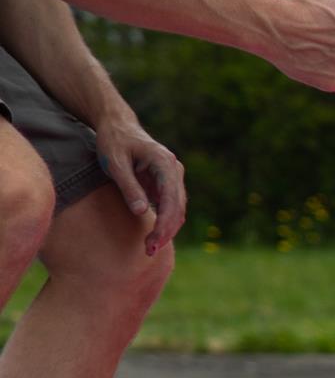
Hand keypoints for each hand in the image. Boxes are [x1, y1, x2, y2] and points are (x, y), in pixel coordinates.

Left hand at [93, 115, 183, 255]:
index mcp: (165, 163)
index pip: (172, 199)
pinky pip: (170, 207)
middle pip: (178, 207)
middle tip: (149, 252)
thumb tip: (142, 212)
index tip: (151, 242)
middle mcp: (174, 170)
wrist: (117, 126)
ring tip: (149, 248)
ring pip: (178, 209)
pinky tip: (153, 237)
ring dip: (167, 230)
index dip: (164, 223)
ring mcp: (172, 177)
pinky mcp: (165, 184)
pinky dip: (165, 223)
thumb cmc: (113, 142)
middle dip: (166, 231)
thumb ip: (129, 187)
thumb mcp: (115, 163)